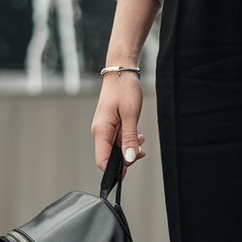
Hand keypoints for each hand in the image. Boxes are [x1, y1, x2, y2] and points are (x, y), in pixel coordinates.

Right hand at [91, 0, 159, 174]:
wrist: (120, 71)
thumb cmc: (124, 89)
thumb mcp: (130, 115)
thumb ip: (129, 139)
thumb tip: (128, 160)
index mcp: (101, 131)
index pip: (102, 161)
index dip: (115, 170)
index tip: (129, 169)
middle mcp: (100, 132)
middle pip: (110, 157)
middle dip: (126, 159)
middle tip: (140, 151)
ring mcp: (105, 129)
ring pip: (116, 149)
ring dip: (130, 149)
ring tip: (141, 140)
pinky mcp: (111, 126)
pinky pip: (119, 140)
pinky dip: (129, 141)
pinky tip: (138, 136)